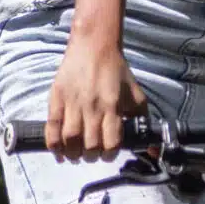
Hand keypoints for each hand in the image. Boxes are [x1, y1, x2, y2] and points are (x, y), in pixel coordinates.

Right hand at [46, 33, 145, 160]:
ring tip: (76, 155)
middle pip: (90, 144)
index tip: (108, 155)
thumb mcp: (136, 95)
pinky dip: (53, 143)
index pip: (111, 142)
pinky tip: (58, 151)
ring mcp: (73, 103)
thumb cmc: (116, 72)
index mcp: (113, 106)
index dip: (109, 155)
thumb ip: (143, 121)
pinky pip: (52, 126)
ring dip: (72, 153)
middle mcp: (93, 106)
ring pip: (70, 138)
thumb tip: (152, 149)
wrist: (94, 46)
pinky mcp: (57, 98)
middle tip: (92, 155)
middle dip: (91, 156)